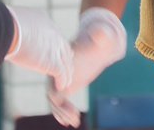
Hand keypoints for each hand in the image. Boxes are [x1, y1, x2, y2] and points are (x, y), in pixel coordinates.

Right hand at [4, 5, 74, 89]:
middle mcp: (54, 35)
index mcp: (45, 22)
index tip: (55, 54)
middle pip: (65, 49)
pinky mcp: (52, 62)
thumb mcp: (15, 20)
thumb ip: (17, 27)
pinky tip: (60, 86)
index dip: (56, 47)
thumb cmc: (5, 23)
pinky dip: (62, 81)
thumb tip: (6, 31)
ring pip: (66, 63)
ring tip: (65, 82)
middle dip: (65, 59)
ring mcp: (55, 49)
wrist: (8, 29)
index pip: (55, 36)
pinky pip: (62, 74)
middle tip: (65, 68)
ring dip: (66, 73)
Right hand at [47, 8, 127, 127]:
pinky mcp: (68, 84)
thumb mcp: (102, 37)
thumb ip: (101, 35)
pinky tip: (73, 120)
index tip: (67, 104)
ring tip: (75, 121)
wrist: (101, 41)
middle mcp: (58, 71)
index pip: (52, 82)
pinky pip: (60, 102)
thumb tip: (99, 33)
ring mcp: (62, 78)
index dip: (57, 95)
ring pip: (55, 101)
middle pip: (51, 94)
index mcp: (62, 62)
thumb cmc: (101, 38)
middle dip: (60, 109)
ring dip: (62, 113)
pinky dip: (64, 112)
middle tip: (74, 119)